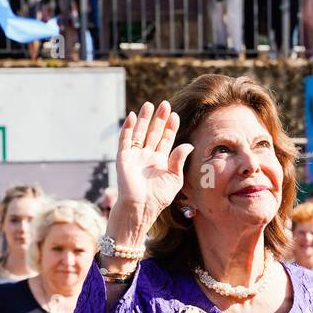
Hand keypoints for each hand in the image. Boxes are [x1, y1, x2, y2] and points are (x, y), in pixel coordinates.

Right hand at [115, 100, 194, 228]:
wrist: (141, 207)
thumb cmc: (158, 198)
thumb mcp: (174, 178)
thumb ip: (179, 160)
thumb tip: (188, 144)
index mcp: (161, 161)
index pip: (166, 140)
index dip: (171, 128)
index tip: (175, 115)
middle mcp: (148, 156)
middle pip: (154, 133)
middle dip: (159, 119)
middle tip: (165, 104)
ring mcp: (135, 156)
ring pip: (140, 133)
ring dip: (144, 119)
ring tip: (149, 104)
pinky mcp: (123, 157)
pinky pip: (125, 140)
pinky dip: (128, 128)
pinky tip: (132, 116)